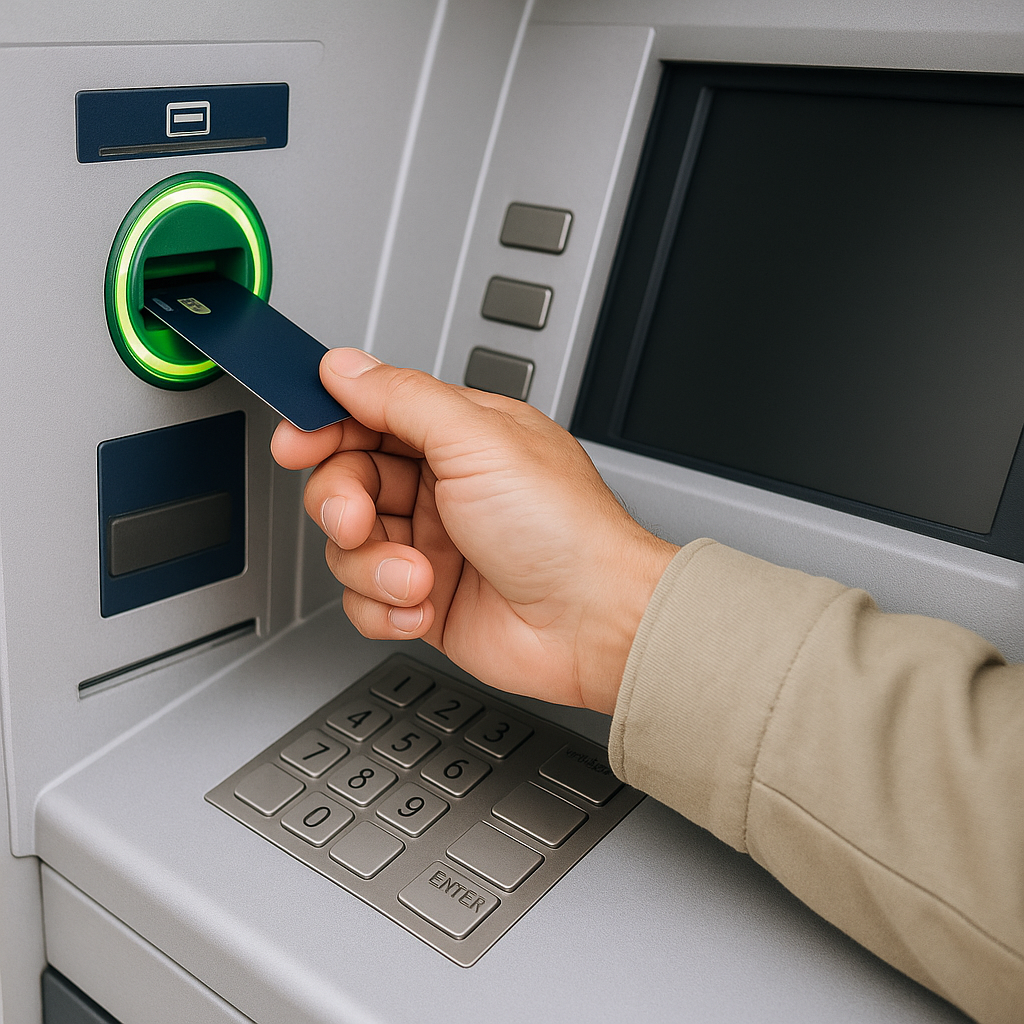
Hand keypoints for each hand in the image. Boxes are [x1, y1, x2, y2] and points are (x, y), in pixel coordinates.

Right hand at [271, 349, 677, 714]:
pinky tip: (425, 606)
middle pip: (345, 481)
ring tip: (420, 576)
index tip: (296, 440)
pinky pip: (365, 601)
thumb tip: (345, 366)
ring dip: (374, 567)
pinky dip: (385, 609)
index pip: (368, 417)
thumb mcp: (478, 441)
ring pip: (348, 548)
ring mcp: (431, 546)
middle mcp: (441, 489)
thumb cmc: (564, 531)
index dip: (324, 425)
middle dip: (341, 504)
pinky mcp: (423, 600)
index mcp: (457, 437)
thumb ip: (402, 398)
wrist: (594, 624)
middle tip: (358, 520)